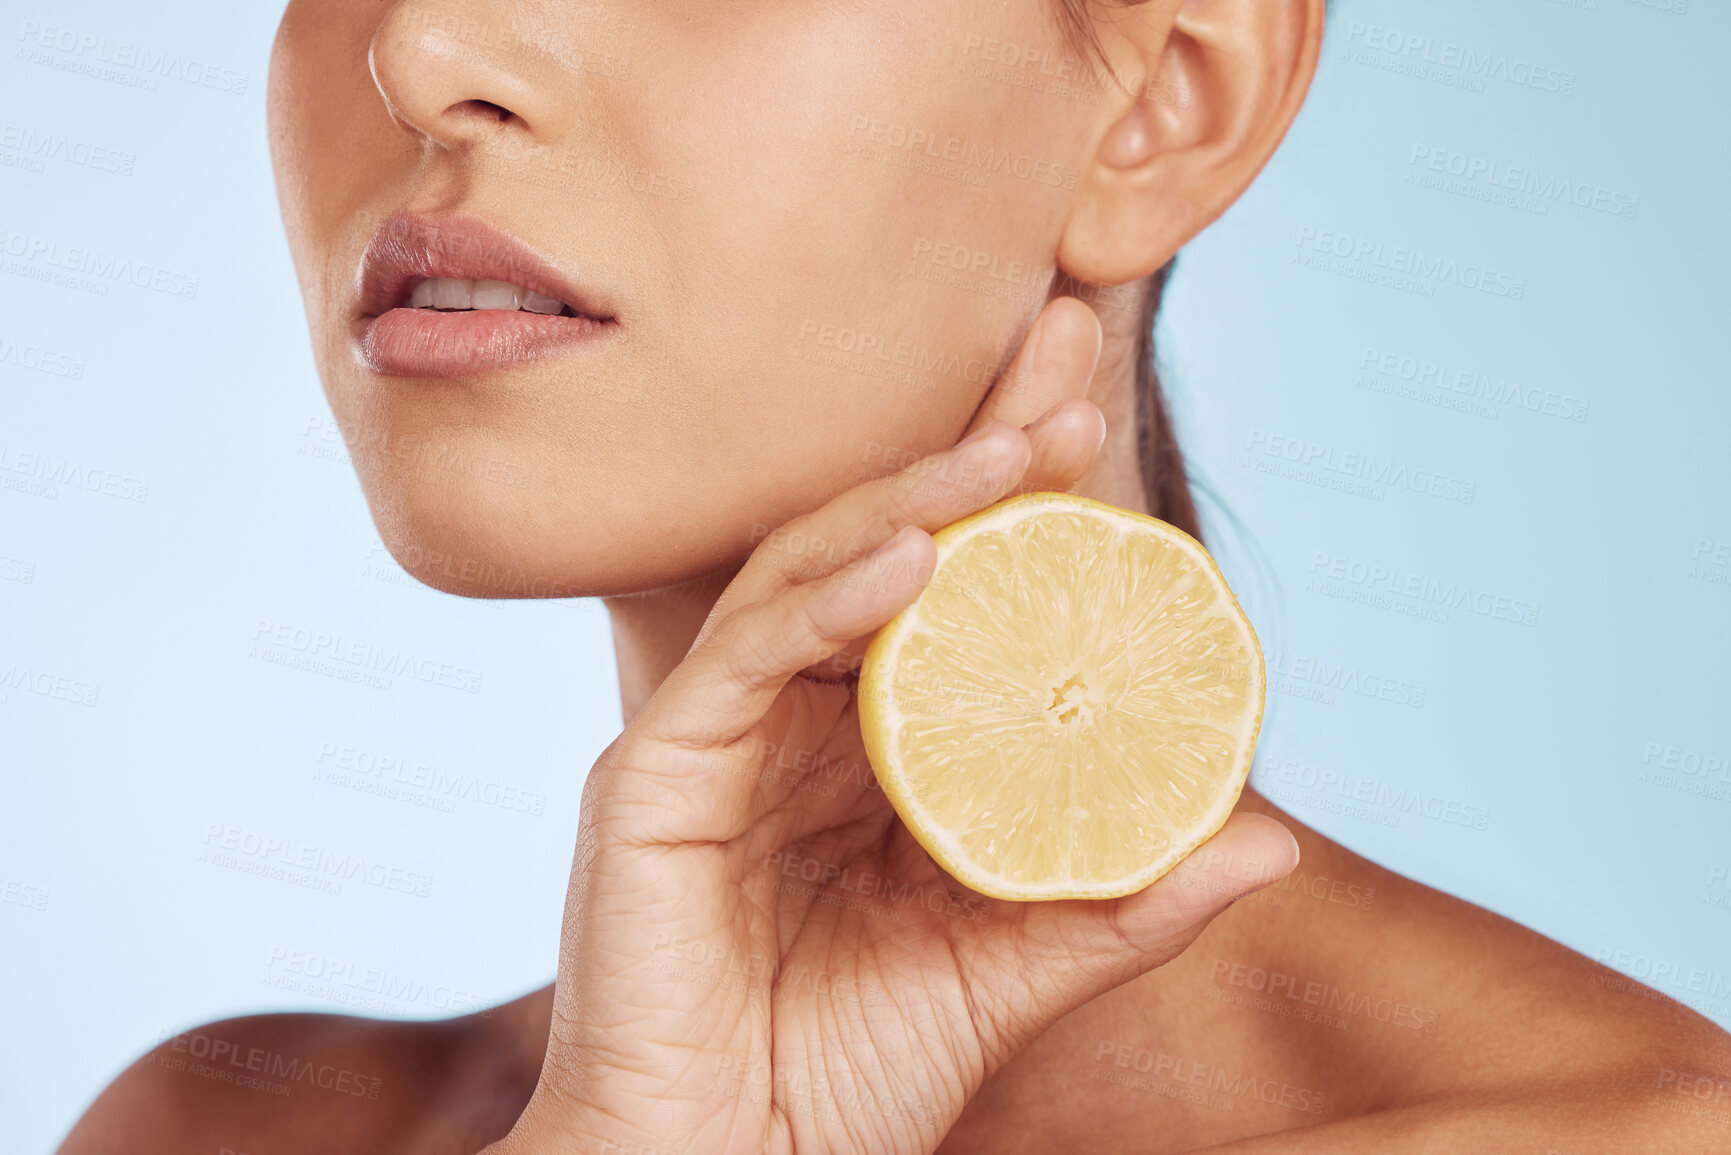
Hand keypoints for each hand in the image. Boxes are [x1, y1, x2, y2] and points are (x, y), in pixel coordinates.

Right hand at [488, 298, 1299, 1154]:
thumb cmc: (847, 1078)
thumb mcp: (1014, 970)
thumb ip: (1123, 898)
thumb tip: (1274, 836)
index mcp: (855, 747)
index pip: (937, 587)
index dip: (1013, 497)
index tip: (1097, 416)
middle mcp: (782, 716)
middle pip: (876, 543)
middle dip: (971, 445)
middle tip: (1065, 345)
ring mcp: (714, 733)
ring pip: (809, 571)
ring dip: (918, 497)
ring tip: (1023, 442)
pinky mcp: (654, 774)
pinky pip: (744, 656)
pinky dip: (830, 595)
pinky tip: (920, 551)